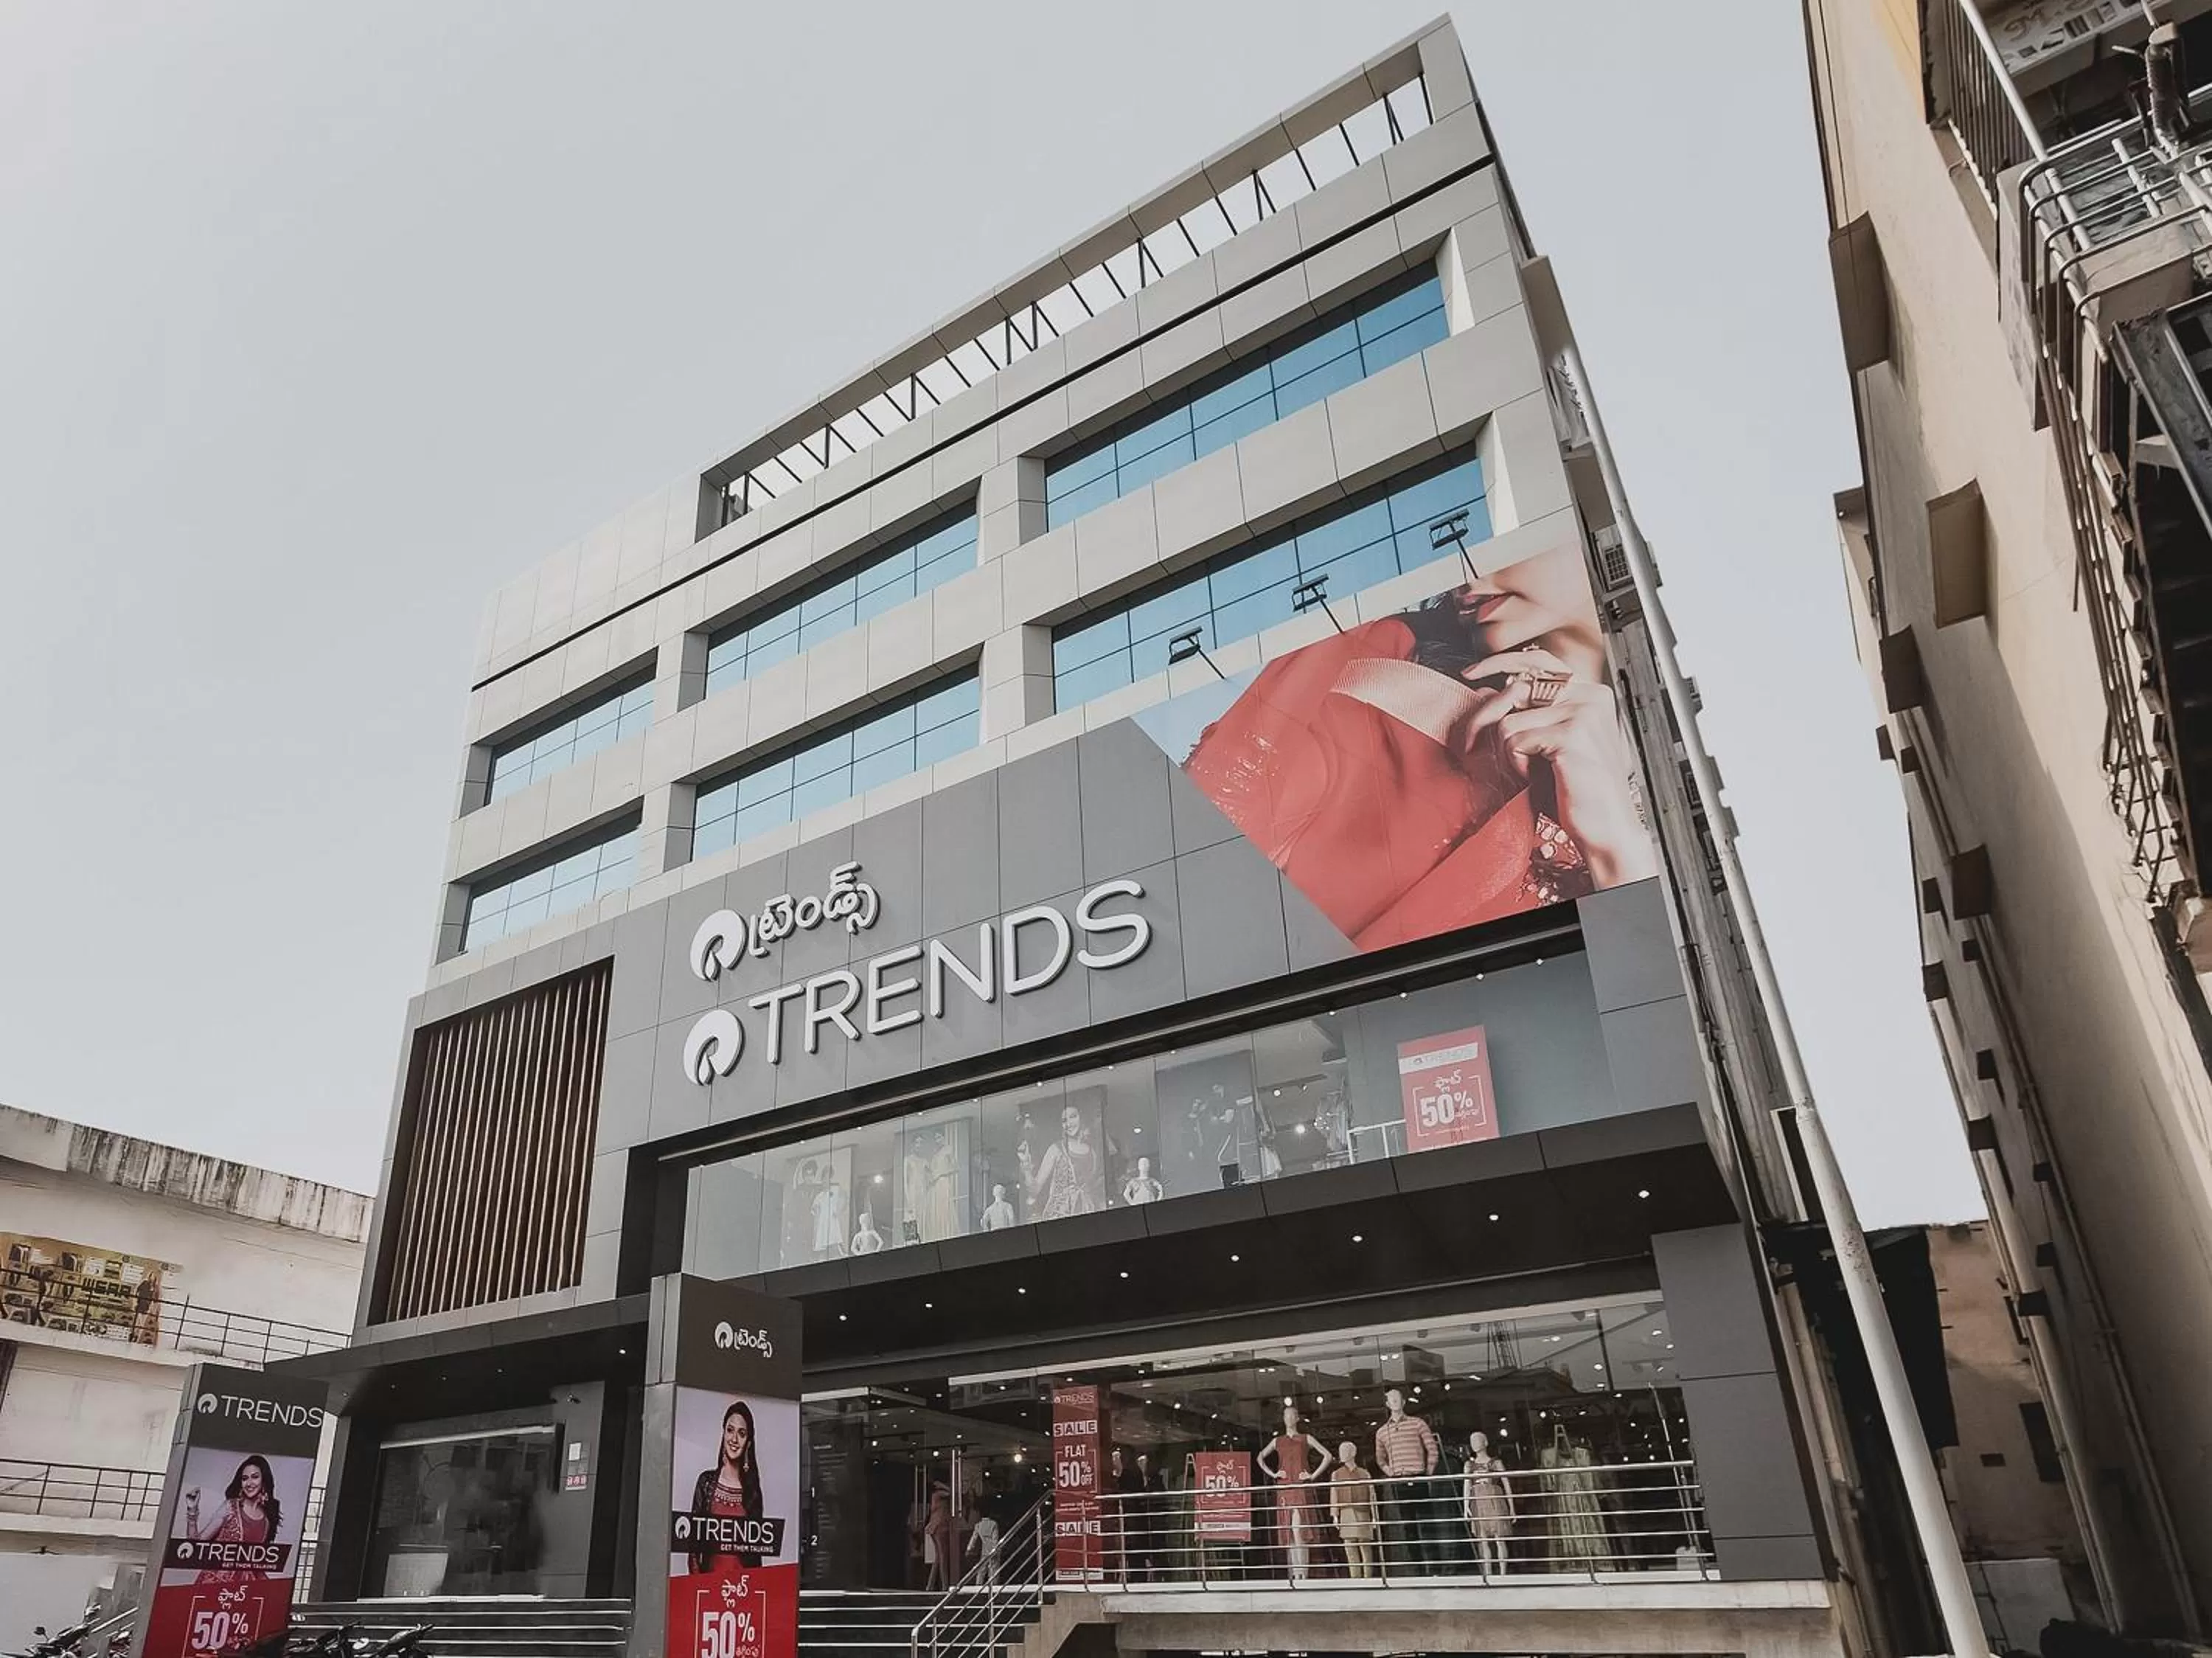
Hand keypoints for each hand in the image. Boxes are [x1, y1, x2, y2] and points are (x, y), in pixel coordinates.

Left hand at [1462, 648, 1654, 886]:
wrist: (1607, 829)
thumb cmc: (1576, 792)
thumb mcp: (1549, 746)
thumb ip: (1528, 716)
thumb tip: (1485, 691)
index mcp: (1590, 694)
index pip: (1538, 661)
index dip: (1500, 662)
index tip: (1470, 673)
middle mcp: (1589, 696)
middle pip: (1514, 688)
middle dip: (1483, 717)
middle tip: (1469, 745)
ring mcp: (1582, 713)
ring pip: (1508, 720)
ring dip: (1505, 754)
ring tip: (1524, 773)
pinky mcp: (1570, 735)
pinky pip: (1514, 740)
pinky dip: (1514, 765)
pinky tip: (1532, 780)